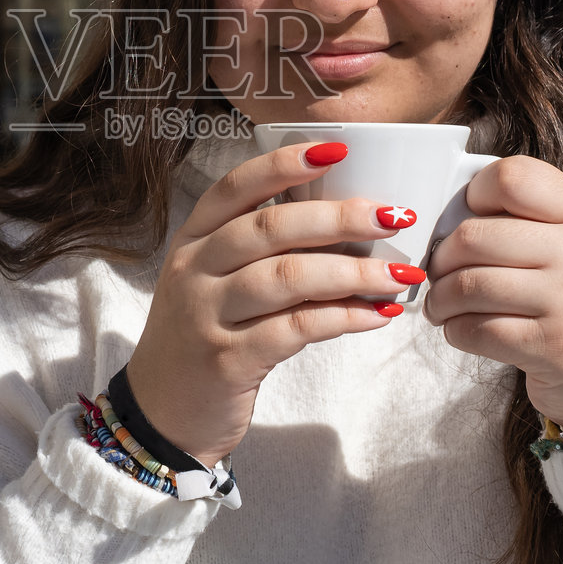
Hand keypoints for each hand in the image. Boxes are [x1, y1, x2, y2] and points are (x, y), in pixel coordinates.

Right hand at [126, 143, 420, 465]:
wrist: (162, 414)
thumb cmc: (204, 337)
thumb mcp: (214, 283)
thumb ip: (260, 251)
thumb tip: (347, 221)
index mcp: (193, 240)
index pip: (235, 188)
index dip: (283, 164)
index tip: (336, 149)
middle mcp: (194, 270)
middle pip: (269, 228)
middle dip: (338, 217)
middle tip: (393, 216)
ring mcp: (207, 316)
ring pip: (286, 278)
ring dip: (352, 272)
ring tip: (400, 275)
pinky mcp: (228, 361)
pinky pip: (295, 329)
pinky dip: (343, 318)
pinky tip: (377, 315)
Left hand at [422, 156, 562, 430]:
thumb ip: (528, 220)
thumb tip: (449, 214)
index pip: (514, 177)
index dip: (474, 195)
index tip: (467, 218)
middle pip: (474, 234)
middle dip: (442, 258)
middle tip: (440, 271)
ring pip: (468, 284)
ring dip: (441, 298)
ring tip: (443, 304)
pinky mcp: (554, 348)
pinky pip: (475, 330)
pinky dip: (455, 331)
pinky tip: (462, 330)